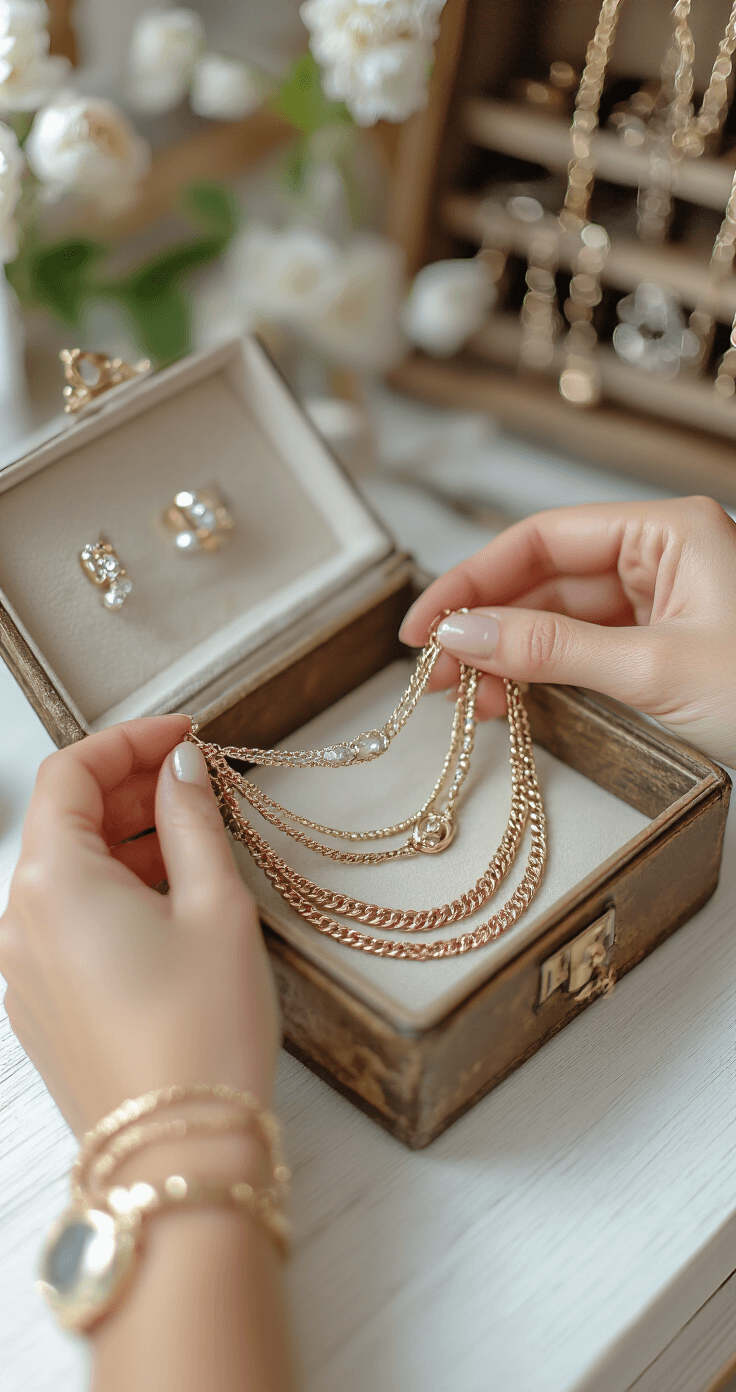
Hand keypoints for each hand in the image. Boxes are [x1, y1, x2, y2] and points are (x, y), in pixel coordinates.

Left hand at [0, 716, 279, 1137]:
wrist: (178, 1157)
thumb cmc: (201, 1032)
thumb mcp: (215, 905)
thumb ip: (192, 819)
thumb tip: (182, 767)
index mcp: (52, 882)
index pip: (71, 772)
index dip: (130, 741)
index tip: (184, 735)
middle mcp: (18, 921)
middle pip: (64, 821)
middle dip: (129, 791)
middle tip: (200, 784)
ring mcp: (22, 969)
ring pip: (66, 873)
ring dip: (124, 842)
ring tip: (196, 843)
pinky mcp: (41, 1007)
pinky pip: (66, 922)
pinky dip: (112, 892)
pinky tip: (170, 901)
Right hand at [400, 496, 735, 766]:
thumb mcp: (652, 670)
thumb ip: (550, 649)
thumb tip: (463, 635)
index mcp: (667, 532)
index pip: (542, 538)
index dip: (473, 580)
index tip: (426, 625)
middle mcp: (661, 557)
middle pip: (545, 579)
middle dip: (487, 627)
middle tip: (436, 676)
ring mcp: (662, 603)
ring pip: (560, 620)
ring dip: (512, 659)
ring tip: (475, 704)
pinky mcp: (663, 646)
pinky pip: (586, 651)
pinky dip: (547, 677)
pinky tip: (516, 702)